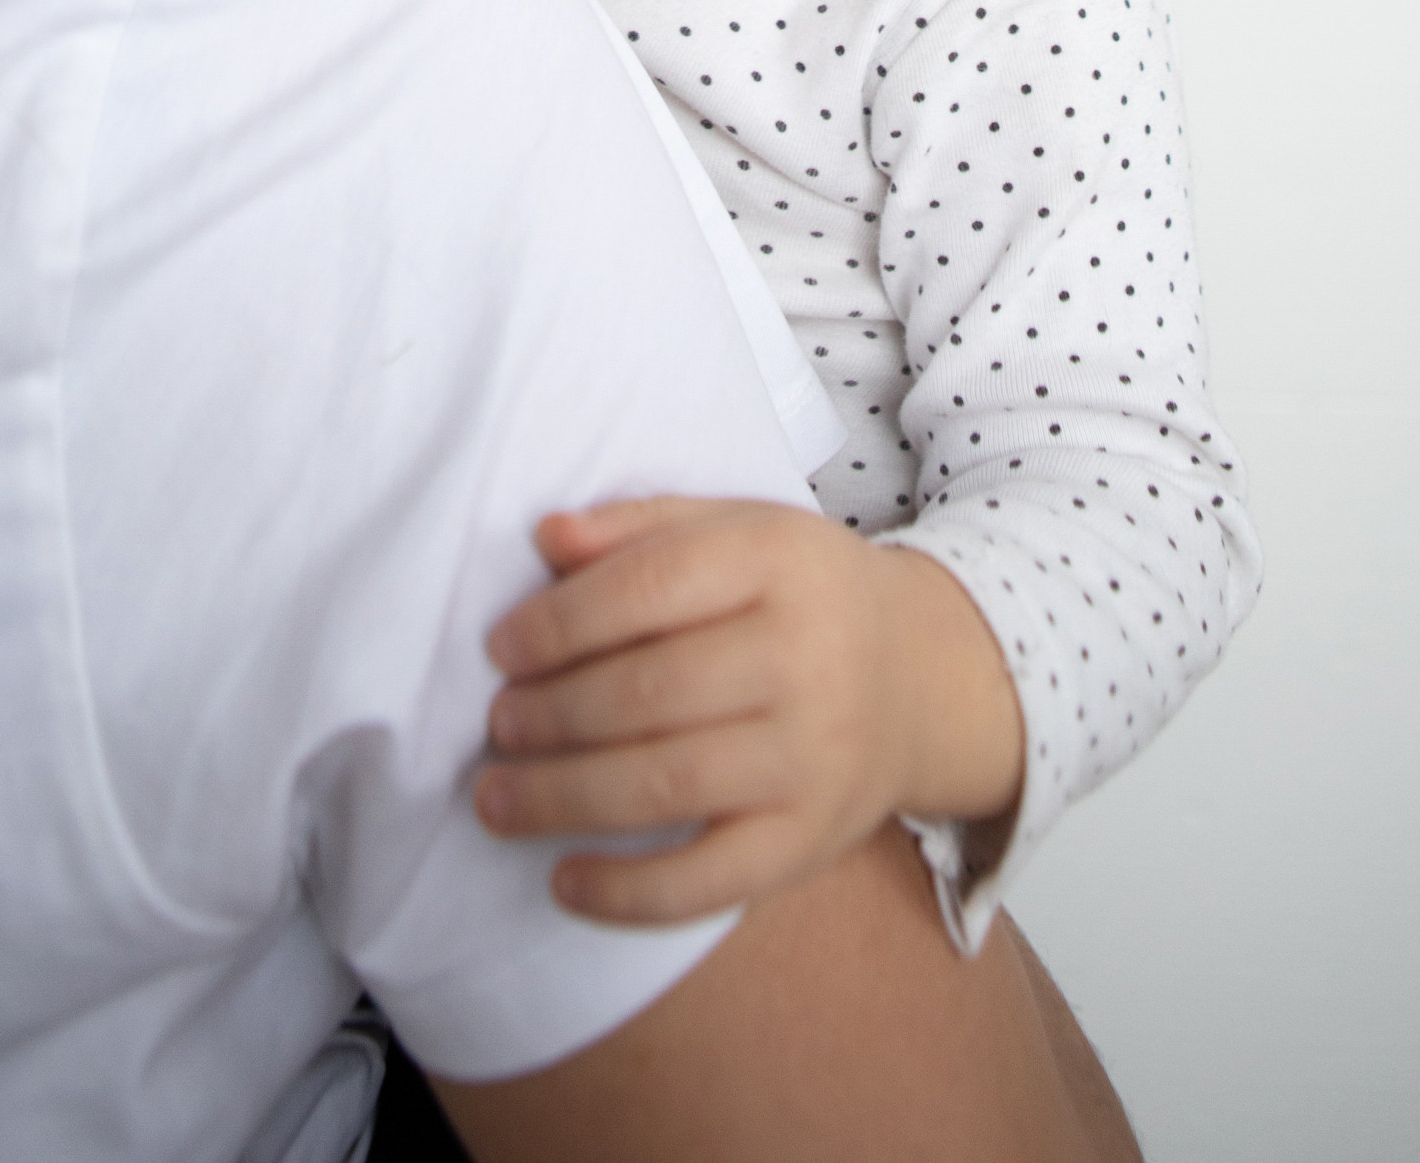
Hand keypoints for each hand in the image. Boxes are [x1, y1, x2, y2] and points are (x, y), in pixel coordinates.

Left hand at [473, 496, 1024, 925]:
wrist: (923, 680)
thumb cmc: (802, 596)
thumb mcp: (742, 529)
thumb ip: (643, 526)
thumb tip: (545, 538)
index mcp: (781, 561)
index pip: (652, 586)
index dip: (561, 621)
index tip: (501, 649)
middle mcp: (804, 659)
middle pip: (650, 692)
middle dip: (551, 714)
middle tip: (496, 725)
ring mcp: (811, 759)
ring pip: (665, 785)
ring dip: (561, 798)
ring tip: (495, 797)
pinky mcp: (809, 843)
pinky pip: (707, 883)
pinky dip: (625, 893)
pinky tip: (563, 882)